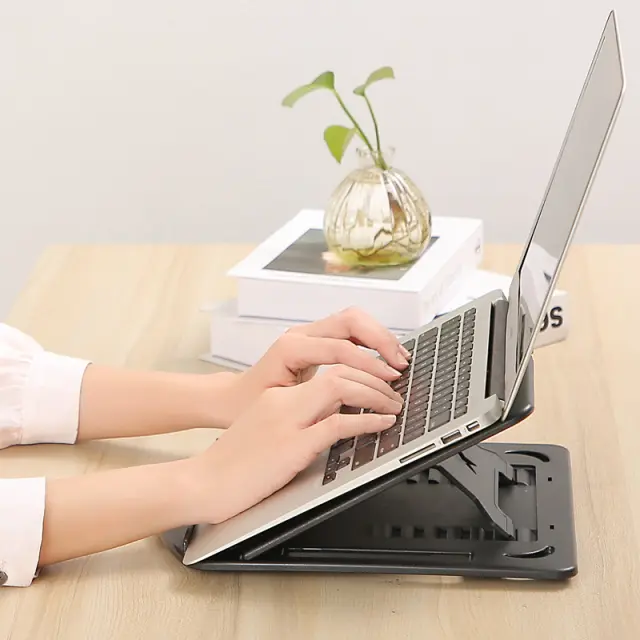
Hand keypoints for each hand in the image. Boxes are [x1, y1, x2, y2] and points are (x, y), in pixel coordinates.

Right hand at [187, 364, 402, 523]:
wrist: (203, 483)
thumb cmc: (234, 464)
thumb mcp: (268, 430)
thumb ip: (299, 419)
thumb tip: (335, 416)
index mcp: (278, 397)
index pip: (329, 370)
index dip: (361, 372)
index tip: (380, 383)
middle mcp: (283, 401)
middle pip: (339, 371)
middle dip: (375, 378)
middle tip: (394, 391)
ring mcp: (287, 421)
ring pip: (341, 388)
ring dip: (375, 394)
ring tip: (394, 405)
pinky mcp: (292, 445)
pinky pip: (338, 425)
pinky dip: (367, 422)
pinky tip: (383, 424)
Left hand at [226, 307, 410, 422]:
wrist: (232, 398)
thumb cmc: (250, 406)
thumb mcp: (281, 407)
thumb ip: (316, 400)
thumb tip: (353, 399)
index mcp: (291, 348)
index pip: (340, 348)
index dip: (369, 363)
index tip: (390, 379)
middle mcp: (300, 334)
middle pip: (350, 321)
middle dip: (380, 340)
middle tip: (401, 364)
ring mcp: (308, 333)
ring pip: (353, 320)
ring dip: (380, 336)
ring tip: (400, 359)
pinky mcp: (316, 339)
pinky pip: (350, 329)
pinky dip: (371, 340)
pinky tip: (385, 357)